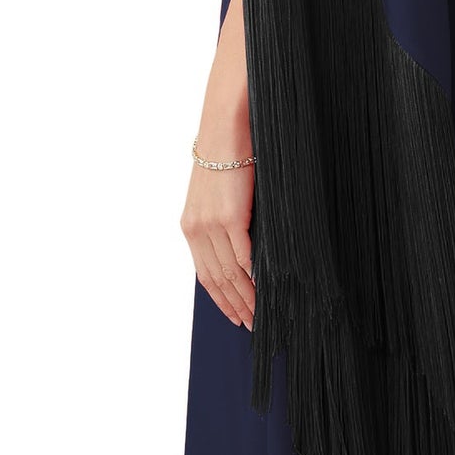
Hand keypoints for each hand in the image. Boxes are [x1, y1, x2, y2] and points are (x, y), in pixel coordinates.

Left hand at [181, 135, 255, 328]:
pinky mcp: (230, 218)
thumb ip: (224, 225)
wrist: (225, 130)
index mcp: (191, 226)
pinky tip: (263, 291)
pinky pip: (242, 258)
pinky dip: (253, 278)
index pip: (204, 274)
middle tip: (252, 324)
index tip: (234, 315)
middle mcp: (197, 230)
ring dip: (246, 298)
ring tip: (260, 315)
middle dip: (234, 305)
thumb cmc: (227, 158)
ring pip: (229, 274)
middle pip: (216, 279)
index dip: (220, 298)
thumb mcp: (216, 196)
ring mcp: (212, 225)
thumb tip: (243, 252)